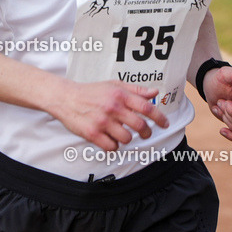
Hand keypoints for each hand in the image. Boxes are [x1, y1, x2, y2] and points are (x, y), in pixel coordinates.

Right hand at [51, 80, 168, 151]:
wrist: (66, 98)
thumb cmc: (92, 91)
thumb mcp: (114, 85)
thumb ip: (135, 90)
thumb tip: (154, 93)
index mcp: (120, 94)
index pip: (147, 108)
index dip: (160, 118)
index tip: (165, 124)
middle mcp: (113, 107)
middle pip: (140, 126)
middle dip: (146, 132)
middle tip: (145, 133)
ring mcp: (102, 121)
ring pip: (127, 138)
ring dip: (127, 138)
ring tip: (121, 133)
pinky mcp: (92, 134)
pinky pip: (111, 147)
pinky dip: (113, 145)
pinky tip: (109, 138)